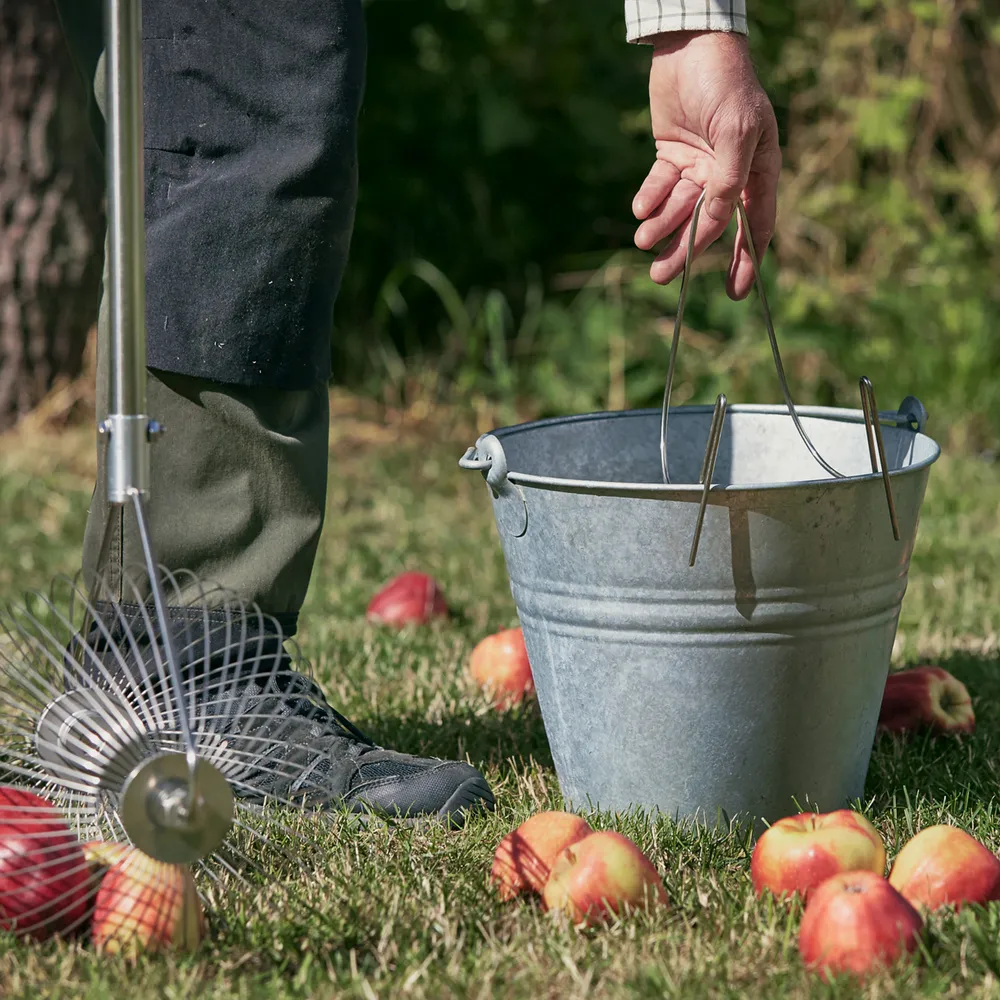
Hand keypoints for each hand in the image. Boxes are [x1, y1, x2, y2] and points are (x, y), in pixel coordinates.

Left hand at [632, 31, 780, 299]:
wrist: (691, 42)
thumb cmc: (726, 83)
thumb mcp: (736, 131)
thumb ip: (729, 179)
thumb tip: (719, 219)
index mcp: (757, 171)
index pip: (754, 226)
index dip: (746, 260)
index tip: (735, 293)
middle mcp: (729, 173)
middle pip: (708, 226)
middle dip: (685, 253)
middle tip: (661, 276)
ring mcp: (700, 165)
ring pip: (680, 210)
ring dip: (662, 228)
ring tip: (642, 242)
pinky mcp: (672, 154)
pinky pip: (660, 187)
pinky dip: (650, 200)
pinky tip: (640, 210)